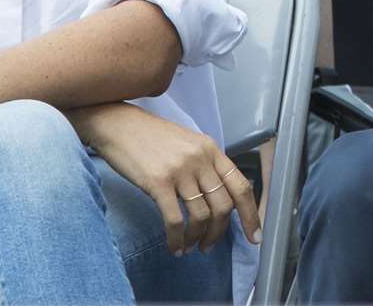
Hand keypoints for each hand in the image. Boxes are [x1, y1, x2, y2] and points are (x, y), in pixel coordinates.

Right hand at [71, 102, 259, 255]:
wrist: (118, 125)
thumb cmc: (151, 137)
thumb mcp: (187, 144)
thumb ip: (205, 166)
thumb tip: (218, 200)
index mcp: (211, 149)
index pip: (240, 186)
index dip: (250, 214)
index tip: (254, 236)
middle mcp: (200, 159)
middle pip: (223, 206)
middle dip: (218, 233)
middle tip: (208, 246)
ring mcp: (180, 170)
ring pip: (201, 216)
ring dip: (197, 238)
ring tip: (189, 247)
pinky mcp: (158, 183)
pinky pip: (175, 220)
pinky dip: (177, 239)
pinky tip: (174, 246)